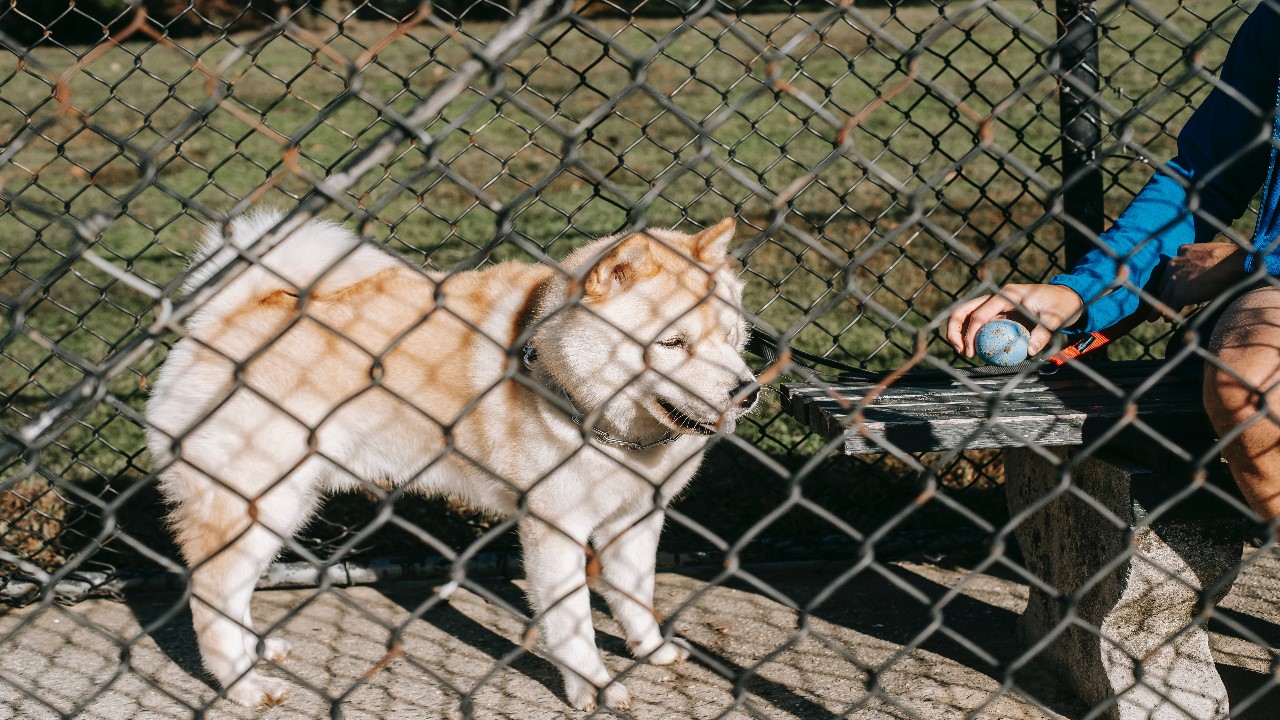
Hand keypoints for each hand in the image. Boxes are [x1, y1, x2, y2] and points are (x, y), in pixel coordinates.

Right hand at [946, 284, 1084, 357]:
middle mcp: (996, 297)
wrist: (1065, 297)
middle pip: (964, 309)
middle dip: (955, 330)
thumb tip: (1030, 351)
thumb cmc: (1059, 306)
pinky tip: (974, 349)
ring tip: (964, 352)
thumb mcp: (1054, 320)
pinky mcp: (997, 311)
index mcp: (1006, 295)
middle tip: (960, 351)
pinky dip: (971, 334)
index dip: (970, 334)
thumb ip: (1042, 334)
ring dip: (959, 332)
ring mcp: (995, 303)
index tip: (971, 352)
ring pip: (967, 314)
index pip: (979, 314)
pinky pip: (978, 322)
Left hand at [1154, 242, 1246, 317]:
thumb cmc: (1231, 257)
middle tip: (1160, 304)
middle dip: (1162, 294)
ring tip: (1157, 317)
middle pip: (1164, 283)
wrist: (1236, 263)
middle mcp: (1174, 264)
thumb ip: (1197, 259)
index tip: (1169, 288)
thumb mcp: (1208, 251)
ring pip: (1164, 296)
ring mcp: (1175, 279)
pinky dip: (1169, 314)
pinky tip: (1169, 320)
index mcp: (1181, 251)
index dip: (1170, 281)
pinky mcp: (1180, 293)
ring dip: (1160, 308)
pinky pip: (1170, 306)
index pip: (1171, 268)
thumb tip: (1200, 269)